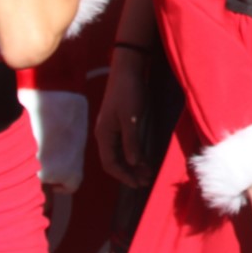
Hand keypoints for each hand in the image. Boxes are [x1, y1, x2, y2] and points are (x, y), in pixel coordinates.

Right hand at [94, 49, 152, 185]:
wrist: (128, 69)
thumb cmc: (128, 92)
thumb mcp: (131, 117)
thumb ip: (131, 141)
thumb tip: (133, 164)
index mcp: (104, 135)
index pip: (110, 163)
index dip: (123, 176)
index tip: (137, 184)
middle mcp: (106, 135)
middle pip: (115, 161)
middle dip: (129, 173)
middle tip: (146, 181)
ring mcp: (112, 129)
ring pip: (121, 154)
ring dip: (133, 165)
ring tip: (147, 173)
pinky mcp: (120, 124)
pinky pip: (125, 145)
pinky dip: (134, 154)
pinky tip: (144, 159)